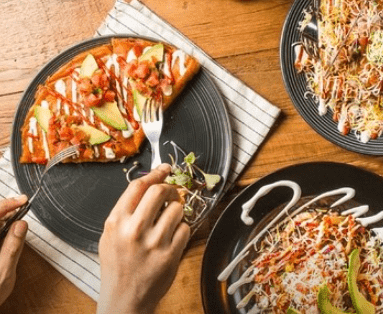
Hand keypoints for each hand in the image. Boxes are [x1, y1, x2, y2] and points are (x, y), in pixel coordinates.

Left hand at [0, 196, 27, 305]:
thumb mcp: (5, 270)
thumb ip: (13, 246)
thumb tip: (21, 224)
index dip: (8, 204)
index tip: (23, 199)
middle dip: (6, 208)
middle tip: (23, 204)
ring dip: (3, 216)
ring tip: (18, 213)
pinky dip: (1, 225)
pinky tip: (10, 227)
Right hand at [97, 164, 188, 313]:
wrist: (124, 299)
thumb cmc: (118, 266)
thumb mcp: (110, 235)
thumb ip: (126, 210)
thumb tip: (150, 183)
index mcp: (116, 222)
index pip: (137, 186)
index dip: (155, 173)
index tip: (165, 169)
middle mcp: (134, 230)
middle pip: (160, 191)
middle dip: (170, 188)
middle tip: (172, 193)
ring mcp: (153, 243)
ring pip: (177, 209)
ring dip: (178, 211)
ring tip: (170, 220)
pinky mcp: (170, 255)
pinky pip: (185, 228)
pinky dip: (182, 230)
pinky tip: (173, 237)